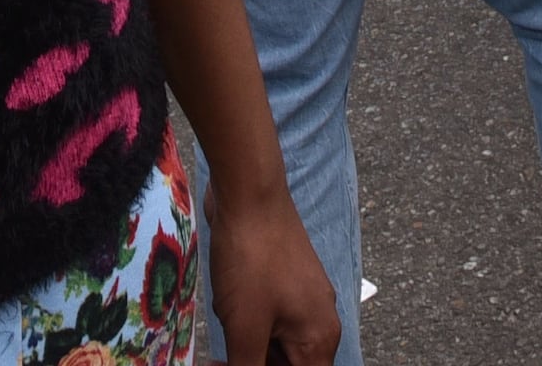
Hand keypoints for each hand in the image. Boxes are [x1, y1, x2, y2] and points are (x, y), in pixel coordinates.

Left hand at [205, 179, 340, 364]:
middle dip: (251, 359)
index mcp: (320, 339)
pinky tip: (228, 298)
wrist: (250, 193)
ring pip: (273, 341)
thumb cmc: (251, 259)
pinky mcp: (285, 279)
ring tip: (227, 315)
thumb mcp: (245, 328)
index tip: (236, 362)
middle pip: (287, 364)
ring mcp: (304, 297)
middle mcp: (320, 320)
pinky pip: (266, 315)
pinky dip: (245, 317)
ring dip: (246, 340)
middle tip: (221, 353)